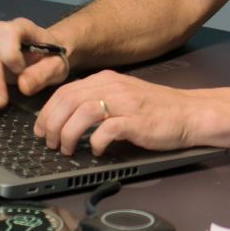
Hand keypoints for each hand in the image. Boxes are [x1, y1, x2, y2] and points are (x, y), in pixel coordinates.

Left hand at [33, 70, 199, 154]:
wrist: (188, 113)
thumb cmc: (155, 109)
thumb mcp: (122, 96)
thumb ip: (98, 99)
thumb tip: (66, 116)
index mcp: (106, 79)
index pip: (65, 91)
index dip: (47, 111)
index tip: (40, 129)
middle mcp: (113, 86)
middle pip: (68, 100)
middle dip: (51, 124)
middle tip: (49, 143)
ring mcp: (125, 102)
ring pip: (82, 113)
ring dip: (67, 134)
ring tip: (67, 149)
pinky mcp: (136, 121)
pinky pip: (106, 130)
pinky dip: (95, 142)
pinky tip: (96, 150)